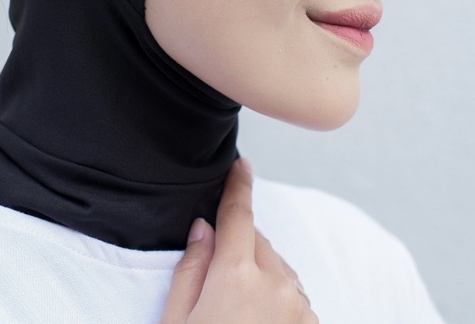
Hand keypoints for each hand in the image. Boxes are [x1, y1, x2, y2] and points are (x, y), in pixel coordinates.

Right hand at [160, 159, 317, 322]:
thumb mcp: (176, 320)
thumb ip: (190, 269)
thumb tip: (203, 229)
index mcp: (235, 277)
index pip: (237, 215)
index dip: (238, 187)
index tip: (242, 166)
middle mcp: (275, 286)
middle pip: (257, 244)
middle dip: (238, 248)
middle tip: (216, 280)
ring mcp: (298, 308)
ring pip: (277, 269)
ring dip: (260, 275)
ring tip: (236, 310)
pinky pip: (292, 296)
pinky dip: (277, 299)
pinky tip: (256, 321)